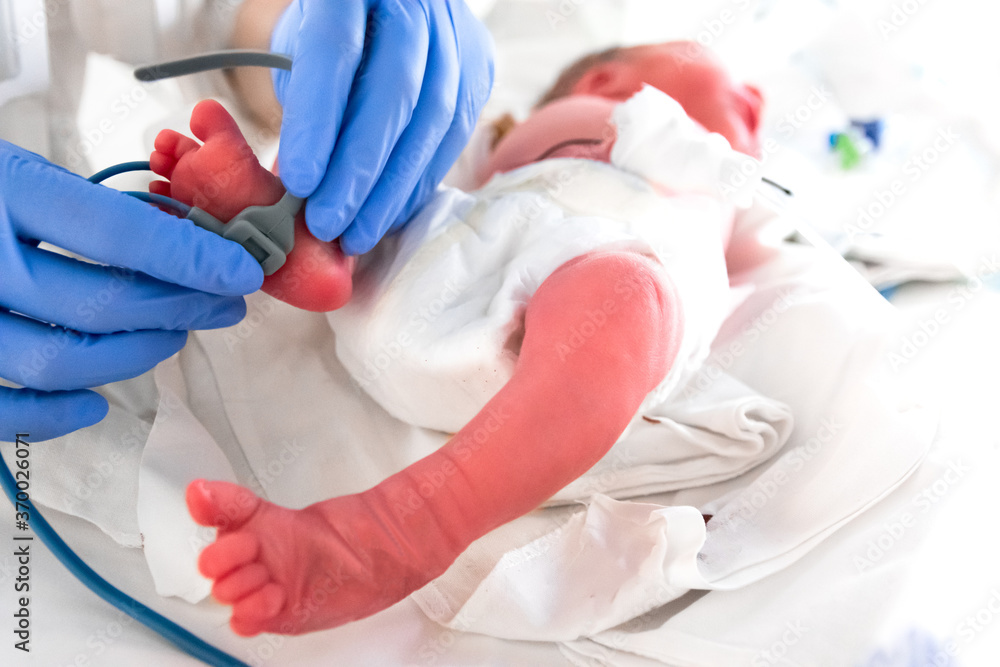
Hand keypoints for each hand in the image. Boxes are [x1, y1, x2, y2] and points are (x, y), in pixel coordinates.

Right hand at [0, 142, 262, 440]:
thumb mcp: (14, 170)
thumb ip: (86, 207)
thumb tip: (184, 242)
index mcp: (0, 188)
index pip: (116, 234)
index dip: (191, 259)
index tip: (242, 270)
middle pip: (99, 304)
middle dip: (180, 308)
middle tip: (222, 301)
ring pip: (61, 363)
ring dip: (137, 356)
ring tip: (173, 336)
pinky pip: (4, 410)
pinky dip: (56, 415)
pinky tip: (96, 401)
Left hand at [271, 0, 493, 254]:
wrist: (377, 13)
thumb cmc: (323, 38)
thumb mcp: (296, 51)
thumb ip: (301, 107)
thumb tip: (301, 191)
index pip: (336, 52)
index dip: (318, 123)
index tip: (298, 183)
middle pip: (395, 91)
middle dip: (359, 168)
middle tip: (328, 222)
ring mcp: (456, 30)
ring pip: (435, 118)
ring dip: (394, 187)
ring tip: (357, 232)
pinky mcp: (480, 62)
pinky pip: (456, 132)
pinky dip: (420, 180)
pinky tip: (391, 212)